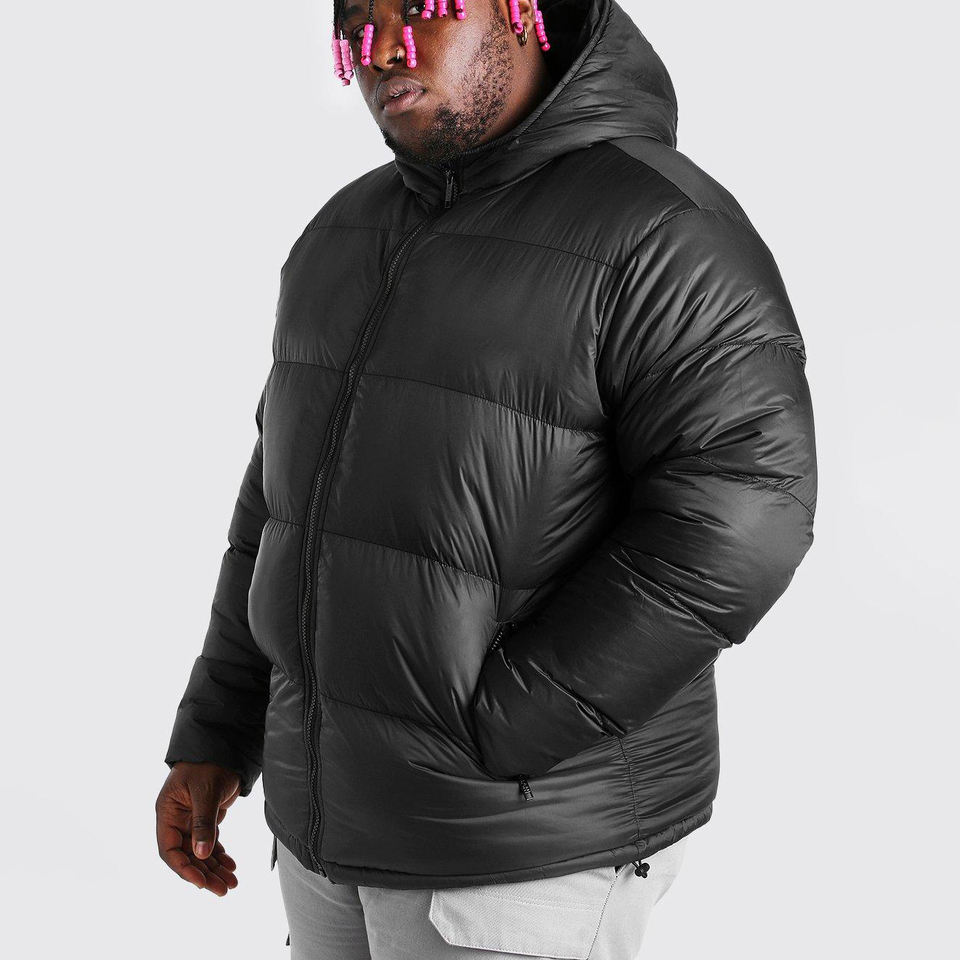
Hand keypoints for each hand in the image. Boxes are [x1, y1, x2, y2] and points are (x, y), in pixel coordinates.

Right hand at [156, 761, 241, 895]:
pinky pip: (210, 843)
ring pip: (200, 852)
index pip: (169, 849)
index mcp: (167, 813)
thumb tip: (202, 854)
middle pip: (187, 855)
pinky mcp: (205, 819)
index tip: (201, 881)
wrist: (223, 748)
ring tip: (232, 883)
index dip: (184, 868)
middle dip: (205, 873)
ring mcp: (190, 821)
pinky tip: (231, 867)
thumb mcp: (206, 792)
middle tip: (224, 889)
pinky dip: (220, 855)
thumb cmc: (209, 765)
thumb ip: (203, 823)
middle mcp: (176, 820)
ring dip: (214, 869)